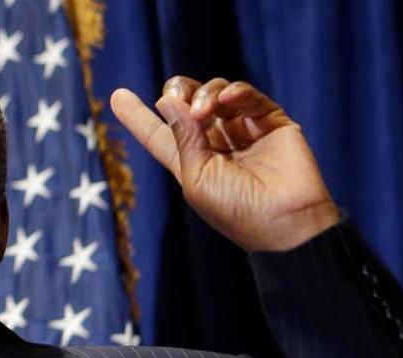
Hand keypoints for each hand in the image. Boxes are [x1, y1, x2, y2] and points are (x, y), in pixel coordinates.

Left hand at [110, 77, 339, 251]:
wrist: (285, 221)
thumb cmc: (236, 210)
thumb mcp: (197, 178)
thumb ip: (183, 139)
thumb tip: (167, 100)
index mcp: (190, 163)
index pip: (158, 135)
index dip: (138, 116)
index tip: (117, 95)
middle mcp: (214, 144)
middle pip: (187, 102)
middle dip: (179, 91)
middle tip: (176, 97)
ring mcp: (243, 131)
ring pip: (216, 93)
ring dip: (205, 94)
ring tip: (204, 111)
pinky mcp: (271, 122)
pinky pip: (248, 97)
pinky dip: (236, 91)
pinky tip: (227, 99)